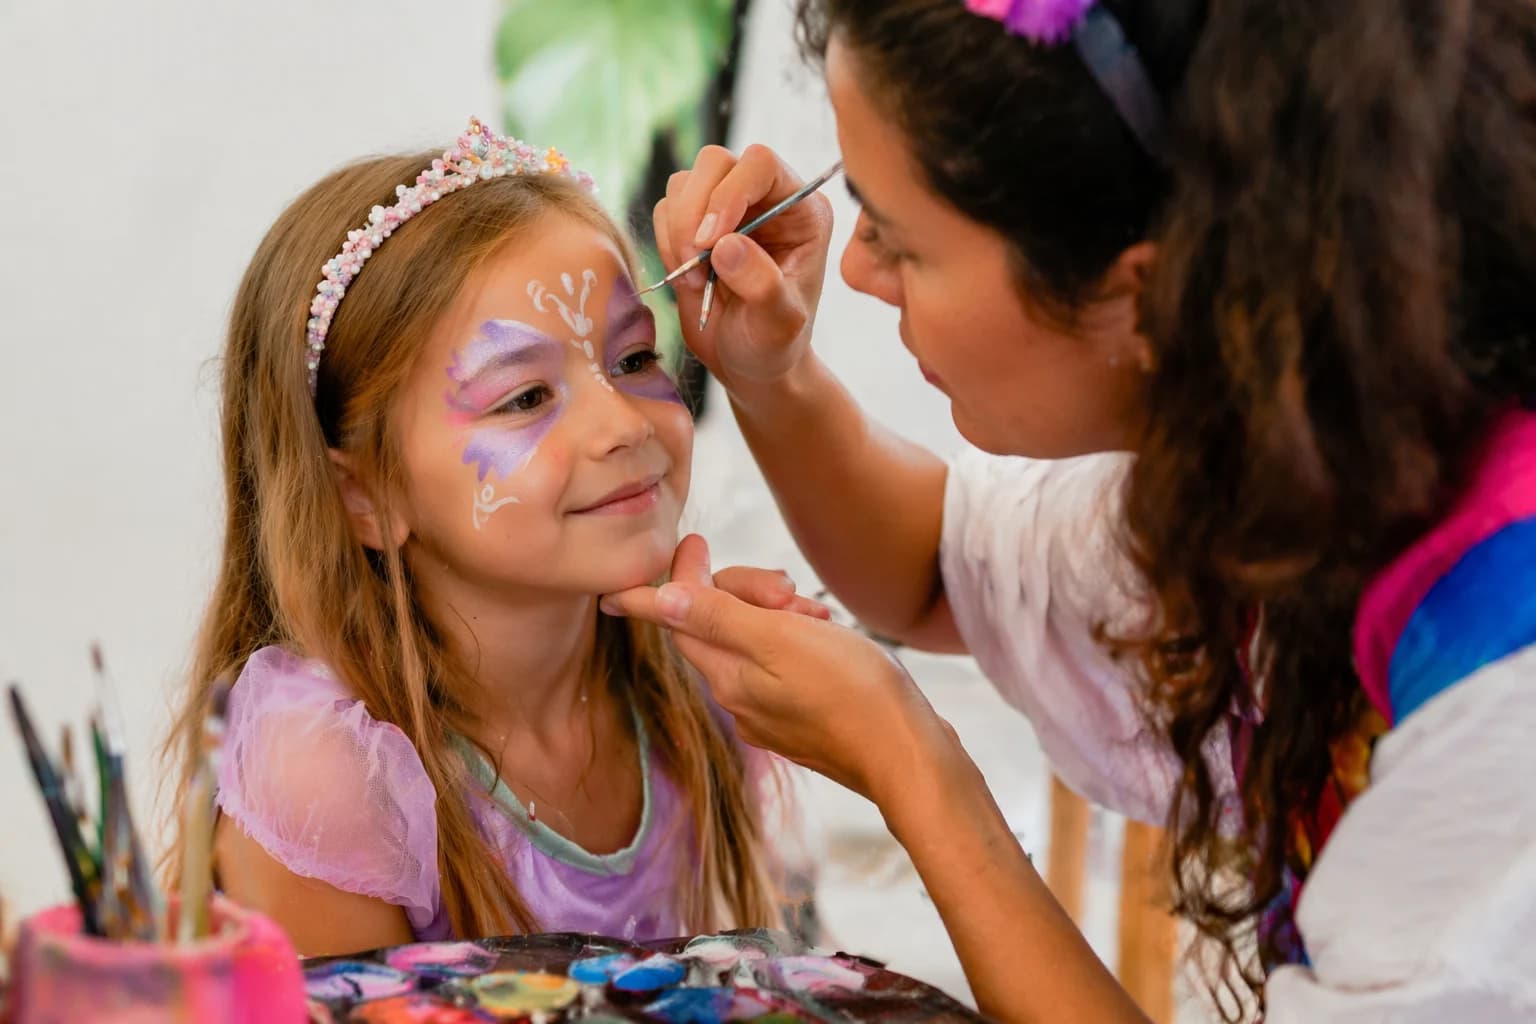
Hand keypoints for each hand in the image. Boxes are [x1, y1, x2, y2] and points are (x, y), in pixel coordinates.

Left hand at [601, 535, 954, 804]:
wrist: (907, 755)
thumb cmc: (852, 691)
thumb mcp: (780, 639)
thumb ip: (718, 618)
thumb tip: (659, 600)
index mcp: (727, 676)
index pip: (678, 619)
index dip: (680, 577)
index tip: (692, 541)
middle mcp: (739, 698)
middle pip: (718, 625)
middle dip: (750, 592)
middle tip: (790, 588)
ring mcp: (769, 713)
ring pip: (754, 642)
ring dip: (782, 615)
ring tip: (823, 617)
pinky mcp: (800, 719)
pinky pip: (781, 666)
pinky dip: (799, 641)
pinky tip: (830, 638)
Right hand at [653, 144, 833, 387]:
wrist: (749, 364)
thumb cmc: (774, 344)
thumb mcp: (779, 323)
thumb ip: (762, 284)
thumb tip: (726, 245)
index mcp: (801, 209)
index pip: (760, 164)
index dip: (730, 193)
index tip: (712, 242)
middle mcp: (765, 198)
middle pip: (715, 162)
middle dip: (694, 212)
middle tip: (695, 264)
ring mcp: (726, 208)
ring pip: (684, 183)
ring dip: (678, 232)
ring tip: (696, 282)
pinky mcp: (693, 224)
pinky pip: (665, 210)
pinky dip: (666, 243)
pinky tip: (688, 280)